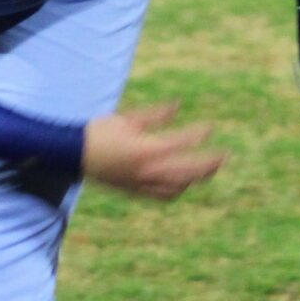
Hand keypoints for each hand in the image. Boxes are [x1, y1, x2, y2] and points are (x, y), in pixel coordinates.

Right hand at [82, 103, 224, 200]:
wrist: (75, 155)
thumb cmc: (100, 132)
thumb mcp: (128, 118)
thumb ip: (156, 114)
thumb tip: (179, 105)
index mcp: (145, 148)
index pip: (182, 142)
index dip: (199, 134)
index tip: (210, 127)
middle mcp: (147, 169)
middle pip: (188, 170)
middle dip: (208, 163)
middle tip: (224, 156)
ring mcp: (143, 183)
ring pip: (179, 185)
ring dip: (197, 177)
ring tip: (211, 169)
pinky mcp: (137, 190)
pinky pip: (164, 195)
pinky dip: (179, 189)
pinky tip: (185, 183)